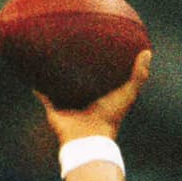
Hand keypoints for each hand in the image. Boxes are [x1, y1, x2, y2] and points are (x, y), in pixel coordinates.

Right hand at [35, 47, 152, 144]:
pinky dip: (39, 86)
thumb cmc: (111, 116)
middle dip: (75, 66)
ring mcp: (69, 103)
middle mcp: (84, 98)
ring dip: (55, 75)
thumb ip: (139, 75)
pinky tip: (33, 73)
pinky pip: (44, 95)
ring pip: (60, 85)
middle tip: (70, 45)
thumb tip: (148, 52)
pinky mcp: (54, 108)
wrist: (89, 136)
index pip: (100, 75)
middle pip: (78, 79)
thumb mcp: (128, 93)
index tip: (97, 44)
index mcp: (101, 94)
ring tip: (49, 55)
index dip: (100, 63)